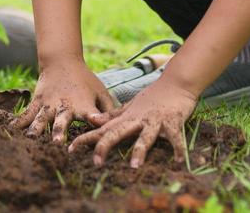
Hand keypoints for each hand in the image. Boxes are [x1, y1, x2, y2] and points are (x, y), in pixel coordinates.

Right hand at [14, 61, 115, 143]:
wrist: (62, 61)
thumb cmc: (86, 80)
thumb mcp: (101, 91)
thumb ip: (110, 109)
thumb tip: (123, 124)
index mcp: (83, 105)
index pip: (91, 114)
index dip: (94, 119)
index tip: (94, 122)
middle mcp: (65, 106)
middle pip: (61, 120)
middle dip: (59, 132)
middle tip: (57, 142)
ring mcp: (49, 105)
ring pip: (41, 119)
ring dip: (37, 129)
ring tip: (31, 139)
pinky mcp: (37, 102)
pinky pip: (27, 114)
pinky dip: (19, 122)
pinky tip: (11, 132)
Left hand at [68, 79, 194, 167]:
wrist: (175, 83)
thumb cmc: (152, 98)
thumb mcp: (129, 107)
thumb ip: (112, 116)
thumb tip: (91, 120)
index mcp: (126, 118)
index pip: (102, 130)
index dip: (86, 139)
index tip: (70, 150)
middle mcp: (137, 120)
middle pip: (117, 133)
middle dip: (105, 146)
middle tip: (95, 163)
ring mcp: (154, 121)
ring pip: (145, 137)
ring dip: (140, 151)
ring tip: (134, 166)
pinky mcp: (172, 122)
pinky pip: (175, 137)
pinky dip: (178, 148)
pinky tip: (179, 161)